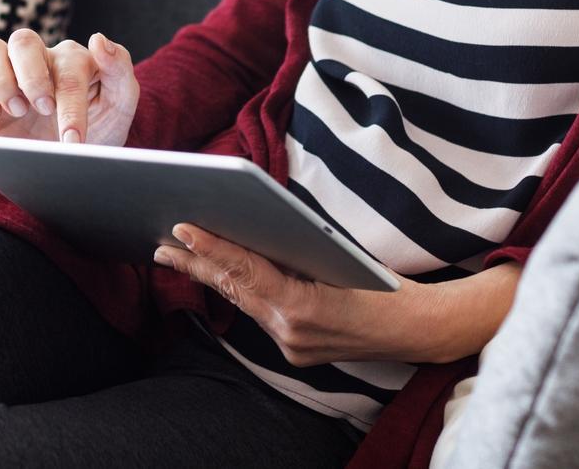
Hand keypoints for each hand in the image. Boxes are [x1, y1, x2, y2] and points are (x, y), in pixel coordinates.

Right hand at [0, 28, 139, 146]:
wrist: (77, 156)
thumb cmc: (101, 124)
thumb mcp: (122, 102)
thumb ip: (119, 68)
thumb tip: (98, 38)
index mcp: (74, 59)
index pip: (68, 71)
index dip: (71, 106)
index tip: (73, 141)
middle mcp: (39, 60)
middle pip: (23, 41)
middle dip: (32, 78)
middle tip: (43, 110)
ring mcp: (10, 76)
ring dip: (2, 81)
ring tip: (18, 111)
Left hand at [153, 223, 463, 365]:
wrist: (417, 328)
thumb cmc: (383, 283)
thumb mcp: (338, 255)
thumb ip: (294, 248)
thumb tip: (253, 227)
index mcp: (300, 308)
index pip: (245, 271)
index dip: (211, 248)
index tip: (182, 228)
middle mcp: (290, 333)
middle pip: (234, 290)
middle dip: (196, 264)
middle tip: (161, 244)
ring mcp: (292, 347)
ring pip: (243, 303)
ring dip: (213, 277)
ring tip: (179, 256)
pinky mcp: (297, 351)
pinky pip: (261, 314)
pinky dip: (240, 291)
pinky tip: (220, 275)